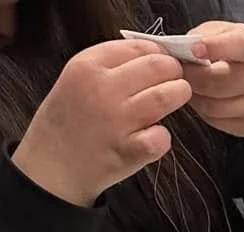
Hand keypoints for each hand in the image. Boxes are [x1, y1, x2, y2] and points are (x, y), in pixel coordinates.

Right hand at [10, 41, 189, 206]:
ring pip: (165, 97)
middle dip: (174, 71)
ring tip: (178, 96)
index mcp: (87, 65)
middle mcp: (101, 89)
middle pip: (156, 68)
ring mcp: (117, 120)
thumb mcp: (79, 78)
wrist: (54, 162)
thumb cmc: (72, 119)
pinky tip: (156, 135)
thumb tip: (154, 55)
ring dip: (179, 94)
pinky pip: (162, 137)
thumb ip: (112, 65)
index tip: (165, 60)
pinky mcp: (130, 150)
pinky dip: (165, 136)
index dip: (159, 53)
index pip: (137, 47)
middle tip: (178, 79)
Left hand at [184, 22, 243, 136]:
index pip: (237, 46)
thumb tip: (179, 51)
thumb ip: (203, 36)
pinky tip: (202, 97)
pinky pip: (213, 120)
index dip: (214, 47)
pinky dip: (201, 109)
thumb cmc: (239, 56)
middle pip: (215, 82)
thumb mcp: (225, 33)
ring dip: (192, 94)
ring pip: (211, 106)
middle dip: (190, 75)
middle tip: (177, 69)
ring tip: (190, 83)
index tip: (194, 49)